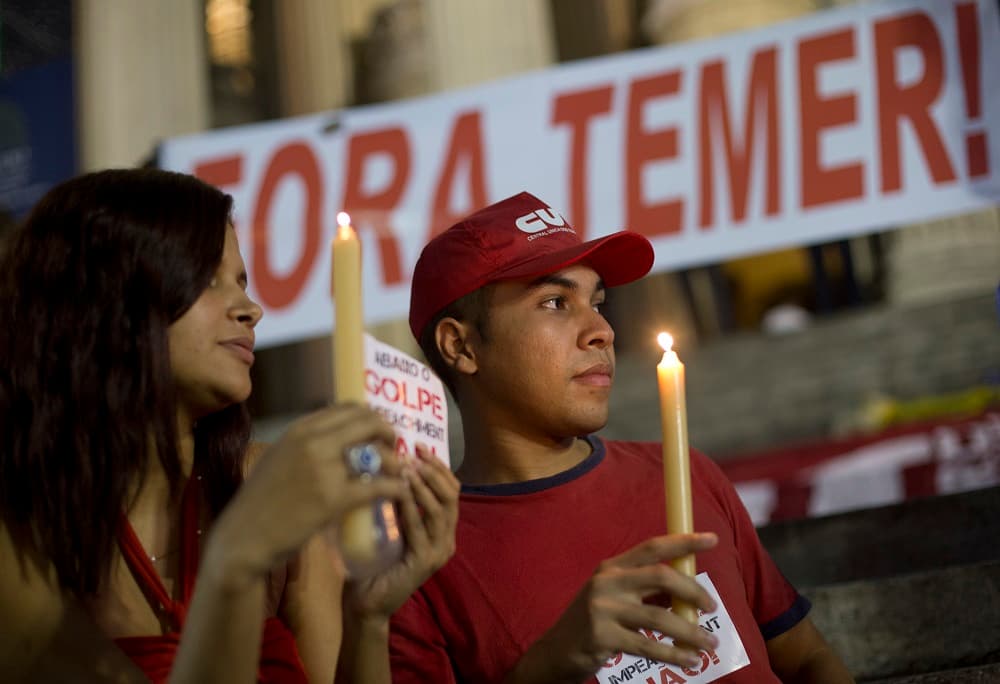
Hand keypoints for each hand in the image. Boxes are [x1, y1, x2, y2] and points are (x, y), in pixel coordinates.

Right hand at [208, 404, 406, 584]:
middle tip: (394, 445)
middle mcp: (311, 442)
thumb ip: (306, 444)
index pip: (347, 408)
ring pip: (376, 453)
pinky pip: (376, 487)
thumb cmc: (260, 502)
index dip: (370, 416)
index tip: (378, 429)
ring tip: (400, 471)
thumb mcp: (279, 458)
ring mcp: (323, 469)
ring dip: (395, 461)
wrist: (243, 537)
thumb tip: (338, 436)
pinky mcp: (332, 499)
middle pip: (366, 422)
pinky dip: (395, 488)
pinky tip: (401, 492)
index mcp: (299, 430)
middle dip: (387, 431)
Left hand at [348, 444, 459, 619]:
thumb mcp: (389, 523)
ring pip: (439, 509)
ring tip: (406, 468)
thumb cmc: (374, 561)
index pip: (451, 489)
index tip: (420, 446)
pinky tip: (398, 492)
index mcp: (442, 528)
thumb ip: (395, 500)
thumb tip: (388, 463)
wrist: (366, 603)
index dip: (438, 466)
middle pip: (451, 495)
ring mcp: (438, 551)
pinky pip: (420, 527)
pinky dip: (410, 507)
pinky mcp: (425, 562)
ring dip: (422, 485)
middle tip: (414, 453)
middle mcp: (446, 538)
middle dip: (433, 470)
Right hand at [507, 534, 720, 683]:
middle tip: (712, 606)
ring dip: (690, 631)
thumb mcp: (615, 598)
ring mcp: (603, 609)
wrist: (556, 651)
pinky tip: (689, 661)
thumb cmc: (594, 621)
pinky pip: (647, 646)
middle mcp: (607, 582)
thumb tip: (688, 595)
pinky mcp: (602, 636)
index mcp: (612, 567)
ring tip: (709, 642)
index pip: (652, 547)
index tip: (711, 539)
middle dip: (693, 590)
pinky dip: (674, 655)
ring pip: (659, 618)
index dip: (683, 541)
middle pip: (660, 576)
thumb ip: (647, 592)